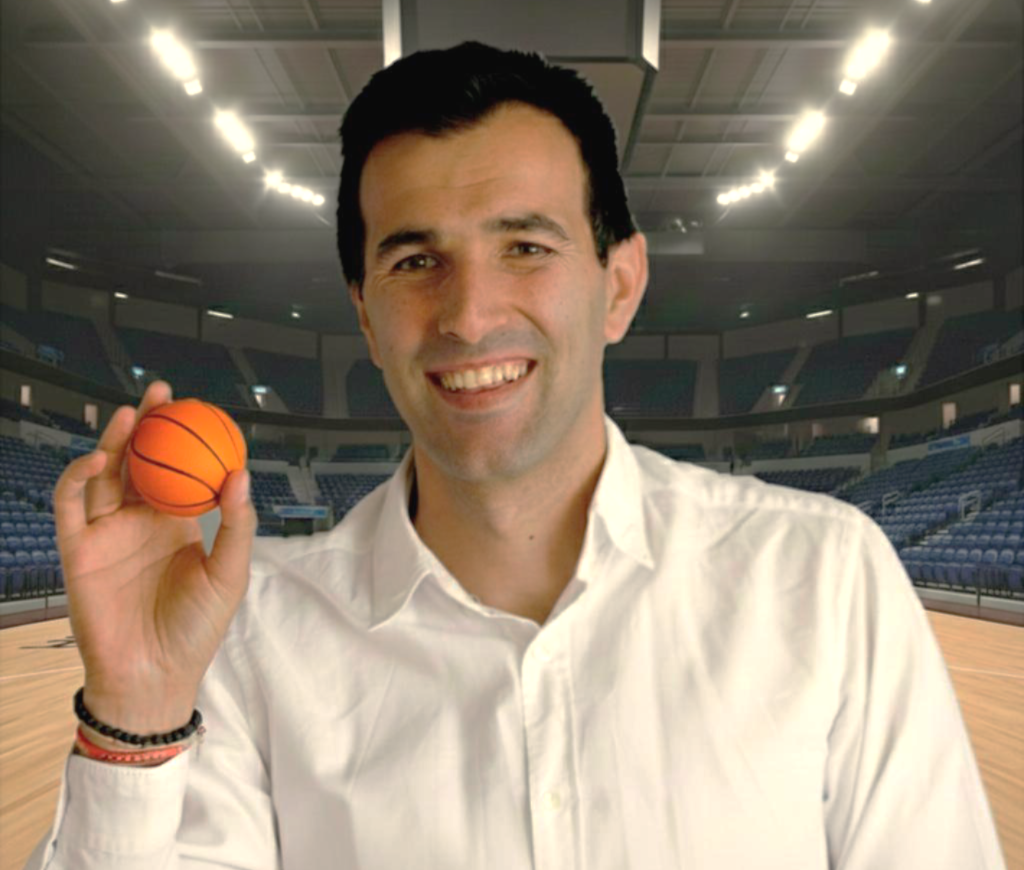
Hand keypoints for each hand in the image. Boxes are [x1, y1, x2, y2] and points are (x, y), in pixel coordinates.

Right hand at [53, 381, 256, 733]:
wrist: (154, 674)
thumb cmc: (197, 627)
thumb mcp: (229, 573)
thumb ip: (235, 525)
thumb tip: (241, 473)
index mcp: (175, 523)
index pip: (176, 468)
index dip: (182, 438)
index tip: (198, 408)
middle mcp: (139, 521)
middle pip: (137, 461)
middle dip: (146, 424)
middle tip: (160, 392)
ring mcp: (106, 533)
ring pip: (104, 474)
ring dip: (113, 441)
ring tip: (130, 413)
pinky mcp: (77, 549)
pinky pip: (72, 505)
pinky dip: (78, 477)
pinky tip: (99, 459)